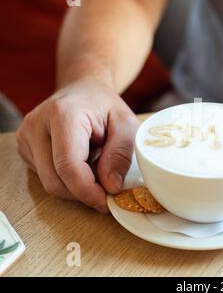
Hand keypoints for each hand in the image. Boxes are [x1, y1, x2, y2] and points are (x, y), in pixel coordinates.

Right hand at [16, 82, 139, 212]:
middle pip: (55, 181)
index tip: (108, 201)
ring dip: (77, 187)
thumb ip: (121, 154)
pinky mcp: (25, 148)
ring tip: (97, 168)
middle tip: (108, 190)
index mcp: (63, 115)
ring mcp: (26, 137)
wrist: (84, 91)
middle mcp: (37, 125)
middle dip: (84, 193)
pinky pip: (46, 177)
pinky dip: (68, 180)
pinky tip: (83, 164)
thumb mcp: (127, 124)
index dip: (88, 191)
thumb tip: (111, 186)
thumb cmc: (106, 106)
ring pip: (49, 183)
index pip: (68, 166)